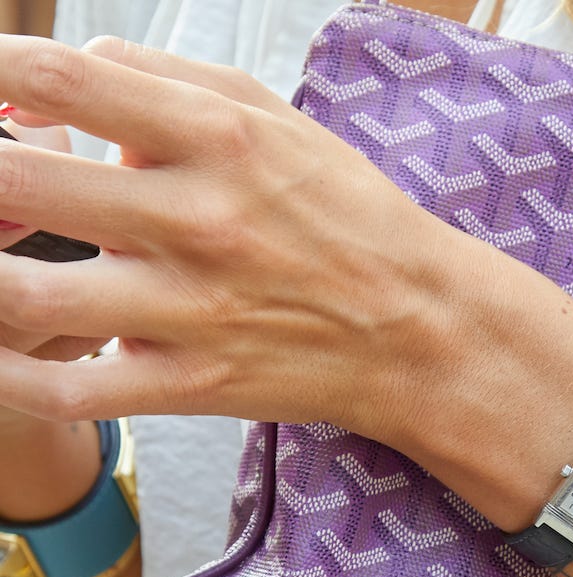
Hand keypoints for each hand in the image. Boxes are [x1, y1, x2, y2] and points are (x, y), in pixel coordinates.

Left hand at [0, 35, 495, 448]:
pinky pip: (67, 392)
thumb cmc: (345, 216)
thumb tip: (39, 87)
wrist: (420, 328)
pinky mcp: (192, 385)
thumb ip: (153, 79)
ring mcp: (193, 311)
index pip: (63, 78)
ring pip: (25, 298)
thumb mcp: (271, 118)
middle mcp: (200, 220)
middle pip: (19, 181)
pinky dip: (7, 376)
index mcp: (219, 139)